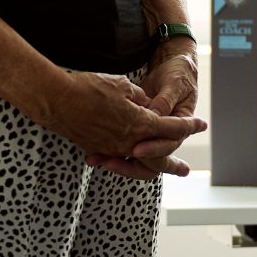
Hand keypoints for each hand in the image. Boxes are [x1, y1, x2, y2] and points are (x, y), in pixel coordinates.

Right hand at [35, 70, 204, 178]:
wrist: (56, 100)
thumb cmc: (90, 88)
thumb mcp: (122, 86)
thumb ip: (140, 99)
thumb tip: (146, 106)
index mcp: (140, 124)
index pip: (172, 128)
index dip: (189, 126)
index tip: (201, 125)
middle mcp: (129, 142)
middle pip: (158, 159)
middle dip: (174, 164)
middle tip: (186, 170)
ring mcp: (111, 148)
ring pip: (137, 163)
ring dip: (151, 166)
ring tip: (159, 170)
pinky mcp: (96, 148)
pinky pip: (117, 158)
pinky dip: (127, 161)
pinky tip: (130, 159)